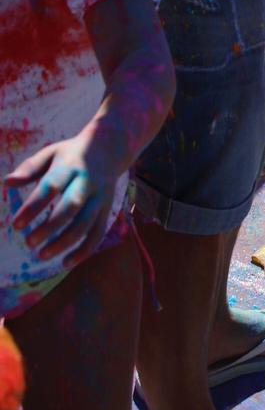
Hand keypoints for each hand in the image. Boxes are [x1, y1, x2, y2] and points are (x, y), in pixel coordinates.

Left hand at [6, 137, 118, 262]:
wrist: (109, 148)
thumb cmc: (70, 154)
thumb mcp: (50, 153)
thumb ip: (29, 168)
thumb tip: (7, 183)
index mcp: (70, 167)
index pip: (51, 187)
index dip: (33, 207)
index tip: (15, 225)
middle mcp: (88, 182)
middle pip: (72, 207)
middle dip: (50, 227)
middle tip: (28, 243)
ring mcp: (100, 197)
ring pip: (86, 223)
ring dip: (64, 242)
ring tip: (42, 255)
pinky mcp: (107, 210)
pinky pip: (98, 233)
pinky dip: (85, 250)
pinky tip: (66, 262)